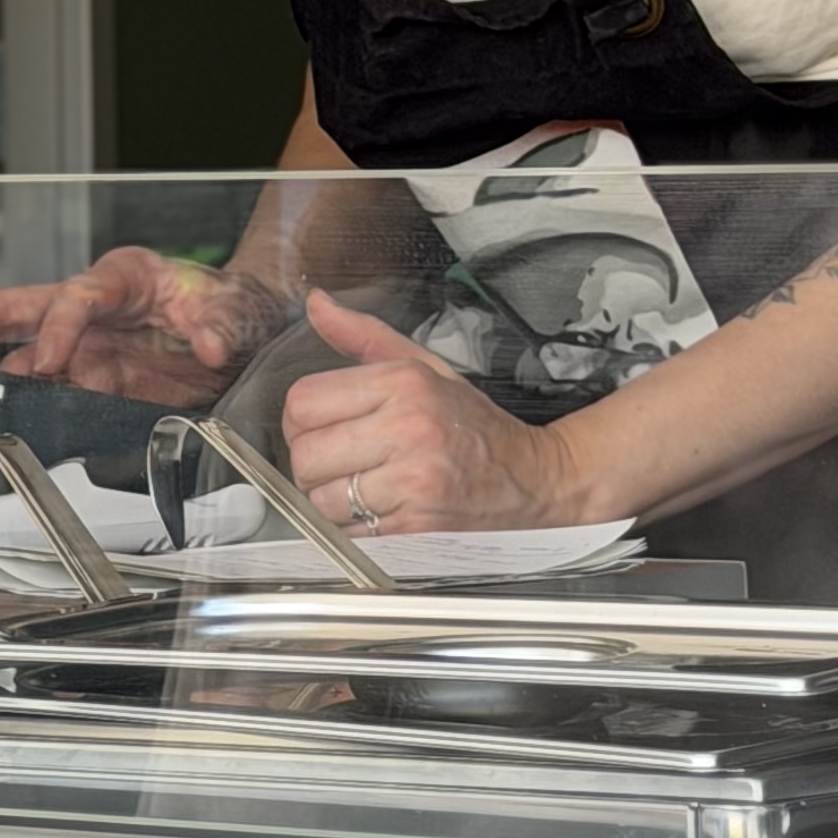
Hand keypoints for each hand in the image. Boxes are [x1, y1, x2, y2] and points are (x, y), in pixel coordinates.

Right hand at [0, 246, 289, 401]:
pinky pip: (46, 397)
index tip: (50, 360)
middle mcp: (88, 310)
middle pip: (14, 312)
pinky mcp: (89, 382)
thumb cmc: (230, 304)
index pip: (75, 295)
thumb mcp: (233, 306)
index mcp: (119, 278)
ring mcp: (84, 348)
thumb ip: (219, 323)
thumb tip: (211, 343)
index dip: (59, 327)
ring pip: (20, 361)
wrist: (245, 333)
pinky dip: (20, 415)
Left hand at [279, 290, 592, 537]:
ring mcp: (414, 482)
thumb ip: (364, 337)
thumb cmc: (474, 427)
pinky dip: (354, 530)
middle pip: (305, 454)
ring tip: (366, 490)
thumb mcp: (425, 369)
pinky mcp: (417, 527)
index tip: (324, 427)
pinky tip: (383, 511)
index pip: (303, 402)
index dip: (302, 420)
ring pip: (321, 500)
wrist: (535, 482)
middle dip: (314, 464)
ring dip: (332, 502)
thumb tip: (315, 303)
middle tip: (344, 463)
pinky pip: (348, 534)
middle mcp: (408, 429)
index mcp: (404, 383)